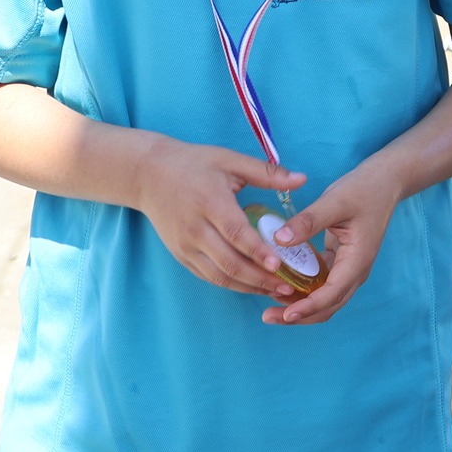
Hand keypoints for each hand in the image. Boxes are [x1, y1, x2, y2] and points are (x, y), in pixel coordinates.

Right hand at [135, 138, 305, 298]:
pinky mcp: (180, 255)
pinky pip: (207, 275)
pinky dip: (230, 284)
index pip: (235, 233)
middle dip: (258, 278)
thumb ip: (267, 173)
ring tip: (274, 291)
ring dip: (247, 286)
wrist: (148, 175)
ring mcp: (185, 245)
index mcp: (210, 203)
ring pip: (217, 275)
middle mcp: (195, 228)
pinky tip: (251, 286)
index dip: (257, 251)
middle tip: (287, 286)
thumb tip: (302, 180)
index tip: (279, 264)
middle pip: (228, 261)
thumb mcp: (230, 160)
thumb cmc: (195, 164)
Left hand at [258, 160, 403, 325]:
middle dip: (299, 316)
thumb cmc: (364, 190)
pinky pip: (322, 285)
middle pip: (328, 306)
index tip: (285, 315)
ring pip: (325, 299)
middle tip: (268, 316)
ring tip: (270, 305)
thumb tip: (279, 239)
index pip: (333, 294)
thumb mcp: (335, 201)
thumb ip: (308, 221)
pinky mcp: (341, 262)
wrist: (385, 182)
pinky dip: (303, 290)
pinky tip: (283, 283)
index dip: (308, 307)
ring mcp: (349, 268)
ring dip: (300, 306)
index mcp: (358, 259)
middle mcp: (355, 270)